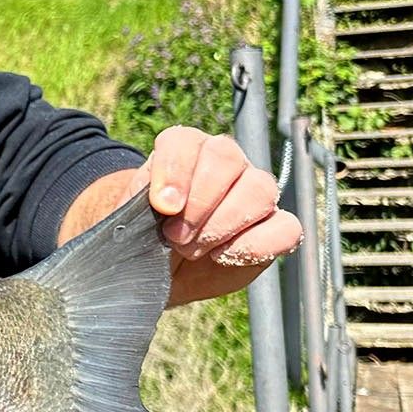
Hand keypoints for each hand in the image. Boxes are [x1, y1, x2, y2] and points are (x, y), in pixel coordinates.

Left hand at [64, 129, 302, 307]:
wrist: (157, 270)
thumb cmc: (142, 239)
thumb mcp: (127, 222)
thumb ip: (138, 209)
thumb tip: (164, 206)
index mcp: (183, 151)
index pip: (185, 141)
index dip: (174, 172)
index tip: (162, 207)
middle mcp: (224, 162)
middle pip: (226, 159)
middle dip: (199, 204)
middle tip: (175, 237)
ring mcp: (254, 191)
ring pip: (259, 190)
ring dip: (222, 225)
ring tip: (193, 249)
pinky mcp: (274, 226)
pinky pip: (285, 227)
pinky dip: (253, 246)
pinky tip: (223, 255)